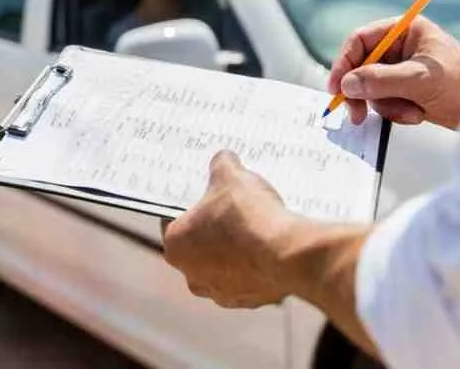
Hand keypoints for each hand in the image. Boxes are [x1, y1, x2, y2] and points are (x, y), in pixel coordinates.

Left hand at [162, 150, 300, 307]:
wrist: (287, 253)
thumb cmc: (248, 216)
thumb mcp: (231, 176)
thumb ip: (221, 165)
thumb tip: (223, 159)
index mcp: (175, 245)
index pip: (172, 220)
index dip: (189, 205)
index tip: (205, 195)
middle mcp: (191, 274)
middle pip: (198, 244)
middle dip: (212, 228)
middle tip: (231, 209)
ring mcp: (220, 292)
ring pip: (223, 265)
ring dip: (234, 250)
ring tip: (254, 227)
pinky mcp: (248, 301)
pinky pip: (248, 278)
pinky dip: (255, 265)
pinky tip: (269, 246)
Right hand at [328, 16, 459, 129]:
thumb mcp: (419, 79)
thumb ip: (380, 80)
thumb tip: (347, 85)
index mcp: (403, 31)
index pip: (360, 41)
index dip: (344, 63)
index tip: (337, 88)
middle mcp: (398, 48)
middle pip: (359, 67)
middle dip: (361, 92)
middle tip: (356, 114)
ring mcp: (399, 70)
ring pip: (369, 89)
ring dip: (384, 106)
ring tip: (409, 112)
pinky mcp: (403, 91)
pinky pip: (382, 102)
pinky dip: (394, 112)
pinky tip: (415, 114)